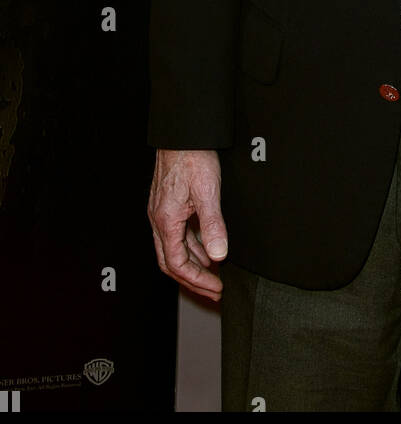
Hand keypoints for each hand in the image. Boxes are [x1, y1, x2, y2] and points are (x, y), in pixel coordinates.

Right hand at [148, 149, 226, 301]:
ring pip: (173, 249)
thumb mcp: (208, 192)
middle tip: (214, 291)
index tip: (216, 287)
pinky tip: (207, 248)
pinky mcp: (168, 204)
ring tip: (214, 274)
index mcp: (166, 220)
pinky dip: (192, 246)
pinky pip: (177, 234)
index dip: (197, 280)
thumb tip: (218, 255)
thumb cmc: (192, 156)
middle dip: (193, 280)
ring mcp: (162, 212)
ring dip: (193, 264)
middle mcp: (158, 220)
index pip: (177, 264)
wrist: (182, 133)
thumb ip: (212, 225)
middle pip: (171, 262)